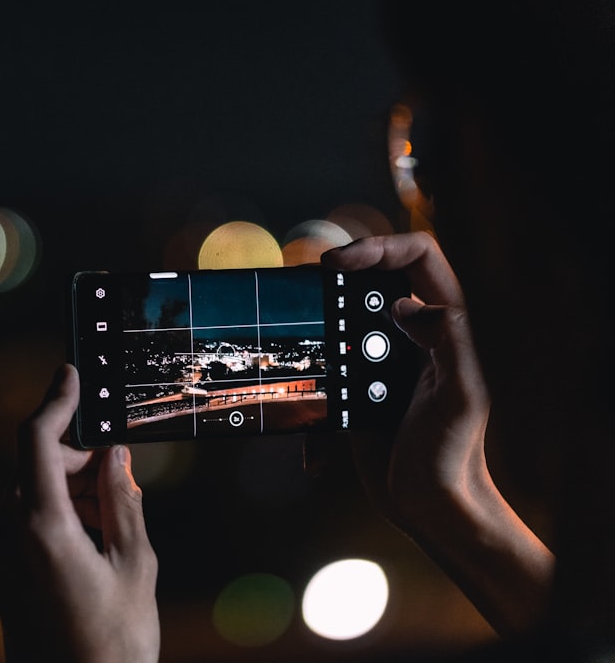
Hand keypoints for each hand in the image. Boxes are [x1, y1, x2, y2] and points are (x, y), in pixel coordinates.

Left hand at [0, 364, 159, 662]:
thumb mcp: (135, 565)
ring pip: (32, 495)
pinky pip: (24, 523)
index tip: (72, 375)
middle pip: (38, 468)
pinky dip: (57, 517)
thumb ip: (124, 500)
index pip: (37, 441)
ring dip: (71, 493)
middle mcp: (5, 537)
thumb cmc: (114, 645)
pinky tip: (92, 543)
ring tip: (115, 527)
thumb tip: (116, 456)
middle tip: (123, 476)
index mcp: (40, 529)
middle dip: (80, 462)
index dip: (55, 401)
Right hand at [321, 232, 553, 634]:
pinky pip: (325, 377)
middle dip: (333, 285)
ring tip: (293, 349)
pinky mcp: (356, 392)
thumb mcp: (463, 396)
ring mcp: (381, 363)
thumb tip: (405, 305)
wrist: (429, 508)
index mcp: (446, 327)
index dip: (379, 247)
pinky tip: (312, 442)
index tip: (336, 264)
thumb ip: (449, 340)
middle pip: (370, 282)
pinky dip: (310, 403)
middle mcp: (412, 336)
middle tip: (301, 293)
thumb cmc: (453, 457)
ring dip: (313, 337)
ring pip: (339, 324)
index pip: (419, 257)